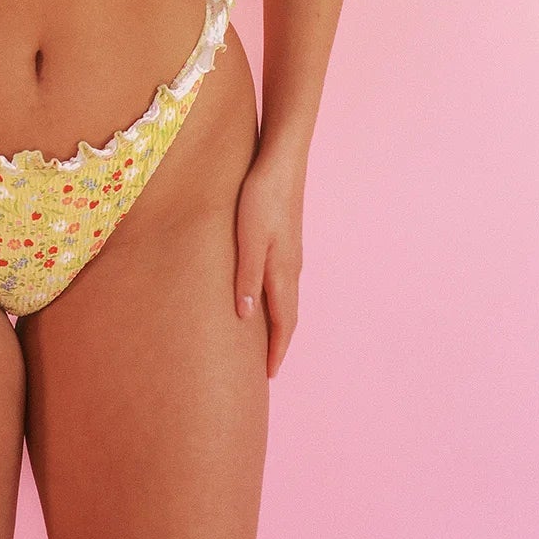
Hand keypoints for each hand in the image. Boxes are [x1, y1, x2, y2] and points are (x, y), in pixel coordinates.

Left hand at [234, 150, 305, 378]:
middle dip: (280, 343)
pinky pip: (283, 281)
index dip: (277, 350)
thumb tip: (246, 316)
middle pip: (288, 315)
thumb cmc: (262, 198)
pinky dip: (277, 300)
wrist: (282, 161)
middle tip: (268, 367)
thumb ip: (247, 277)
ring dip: (279, 322)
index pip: (283, 322)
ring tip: (266, 339)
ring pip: (287, 298)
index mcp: (283, 271)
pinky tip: (265, 295)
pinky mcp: (286, 239)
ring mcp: (291, 253)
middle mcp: (292, 267)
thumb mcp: (248, 239)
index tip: (269, 376)